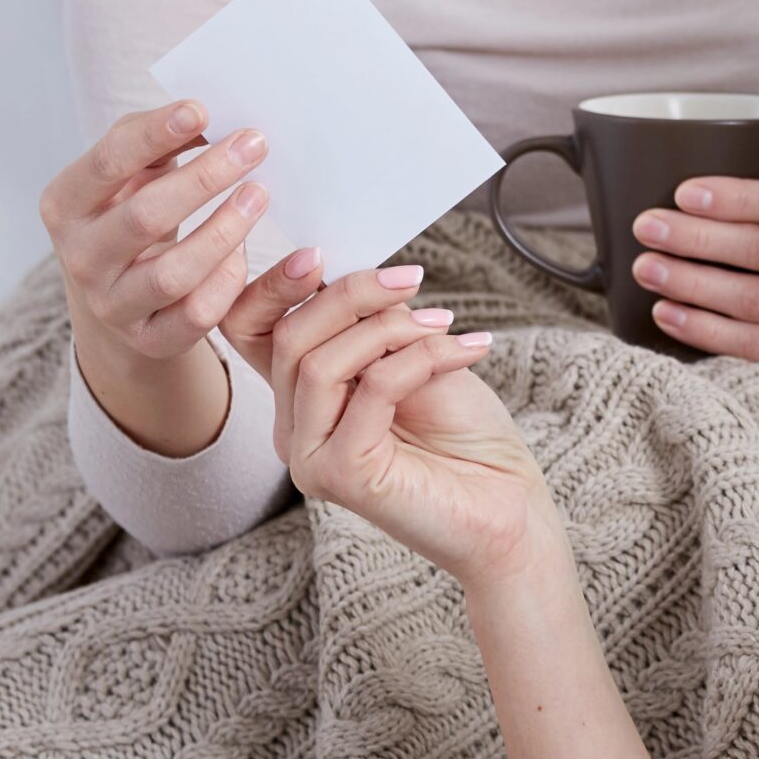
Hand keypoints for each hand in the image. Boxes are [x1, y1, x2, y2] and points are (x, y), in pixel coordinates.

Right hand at [42, 99, 272, 361]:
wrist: (118, 295)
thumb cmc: (131, 211)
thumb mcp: (131, 173)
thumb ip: (157, 139)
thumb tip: (206, 116)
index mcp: (65, 204)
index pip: (108, 163)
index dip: (153, 134)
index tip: (201, 110)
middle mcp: (81, 258)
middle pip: (145, 216)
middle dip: (205, 177)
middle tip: (254, 145)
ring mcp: (112, 304)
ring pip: (174, 273)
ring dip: (225, 230)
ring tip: (259, 194)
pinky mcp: (149, 339)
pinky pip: (198, 314)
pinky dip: (228, 280)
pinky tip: (244, 251)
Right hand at [234, 261, 556, 587]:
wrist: (509, 504)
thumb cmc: (465, 434)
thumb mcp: (413, 354)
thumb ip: (372, 324)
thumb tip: (354, 272)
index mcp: (302, 396)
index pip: (250, 332)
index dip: (271, 286)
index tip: (320, 254)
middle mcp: (294, 429)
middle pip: (288, 338)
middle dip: (351, 294)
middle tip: (411, 279)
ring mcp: (310, 458)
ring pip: (319, 363)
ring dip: (390, 327)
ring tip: (446, 323)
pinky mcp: (341, 477)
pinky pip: (370, 390)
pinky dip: (421, 358)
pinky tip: (466, 351)